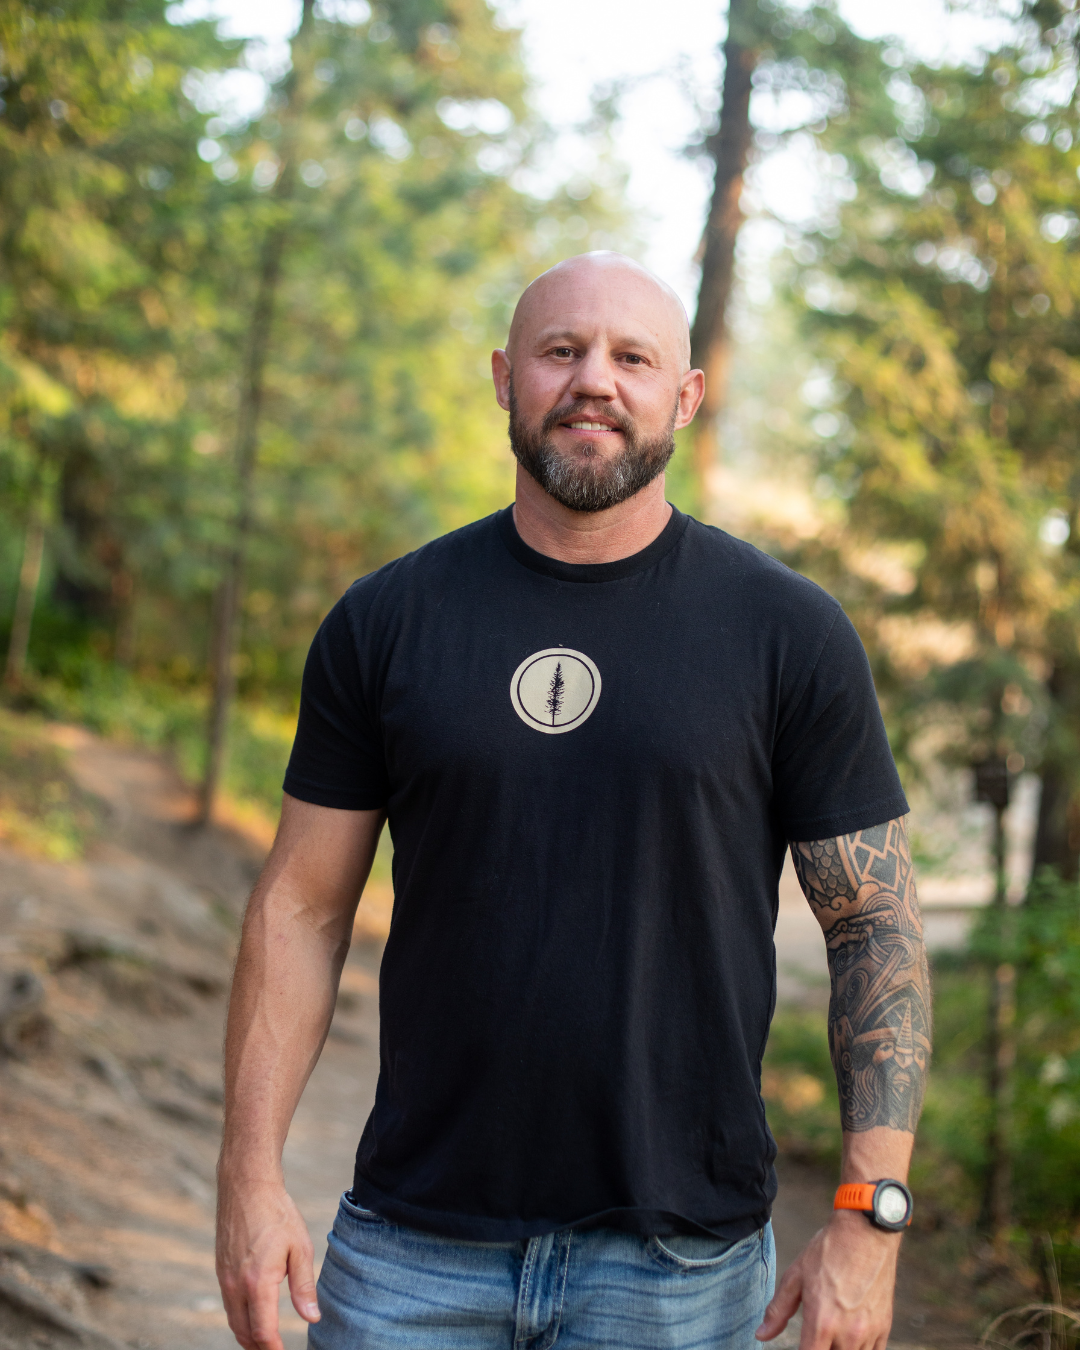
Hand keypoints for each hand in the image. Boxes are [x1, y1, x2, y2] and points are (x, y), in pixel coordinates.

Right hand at [216, 1178, 319, 1349]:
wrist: (246, 1186)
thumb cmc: (277, 1213)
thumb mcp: (300, 1247)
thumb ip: (304, 1286)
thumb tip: (312, 1318)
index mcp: (257, 1282)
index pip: (262, 1332)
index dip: (273, 1349)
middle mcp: (236, 1285)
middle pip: (245, 1333)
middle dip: (260, 1347)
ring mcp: (224, 1278)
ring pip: (234, 1321)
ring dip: (249, 1336)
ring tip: (266, 1343)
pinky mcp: (221, 1270)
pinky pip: (229, 1305)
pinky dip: (241, 1319)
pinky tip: (254, 1317)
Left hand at [755, 1211, 899, 1349]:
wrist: (866, 1232)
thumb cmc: (829, 1251)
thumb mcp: (795, 1276)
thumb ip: (778, 1310)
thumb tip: (761, 1335)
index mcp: (822, 1322)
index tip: (800, 1344)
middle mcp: (848, 1334)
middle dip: (820, 1349)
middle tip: (815, 1336)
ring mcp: (869, 1332)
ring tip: (832, 1335)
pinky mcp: (885, 1327)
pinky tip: (851, 1338)